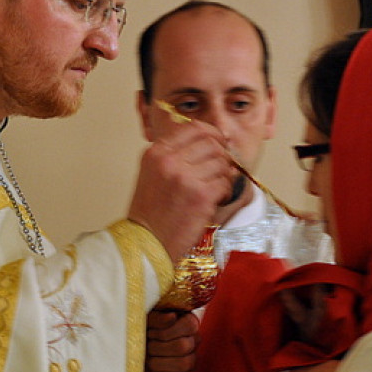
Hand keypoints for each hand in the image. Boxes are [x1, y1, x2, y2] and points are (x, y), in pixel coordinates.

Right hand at [127, 121, 232, 262]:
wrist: (146, 242)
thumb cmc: (150, 213)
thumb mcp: (152, 173)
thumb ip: (173, 155)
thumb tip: (206, 143)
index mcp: (156, 152)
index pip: (194, 128)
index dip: (213, 134)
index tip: (219, 143)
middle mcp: (170, 161)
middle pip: (212, 143)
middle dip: (222, 155)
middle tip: (222, 169)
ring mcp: (186, 178)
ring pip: (221, 163)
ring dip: (224, 176)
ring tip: (215, 188)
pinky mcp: (201, 196)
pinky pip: (225, 183)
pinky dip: (225, 191)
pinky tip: (215, 199)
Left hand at [144, 310, 199, 371]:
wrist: (129, 357)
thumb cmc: (139, 335)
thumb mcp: (144, 322)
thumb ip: (157, 318)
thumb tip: (172, 317)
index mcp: (186, 322)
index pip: (189, 325)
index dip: (167, 331)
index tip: (150, 333)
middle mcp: (193, 340)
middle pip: (183, 346)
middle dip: (158, 348)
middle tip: (146, 348)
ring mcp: (192, 359)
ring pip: (184, 363)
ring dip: (159, 363)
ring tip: (147, 361)